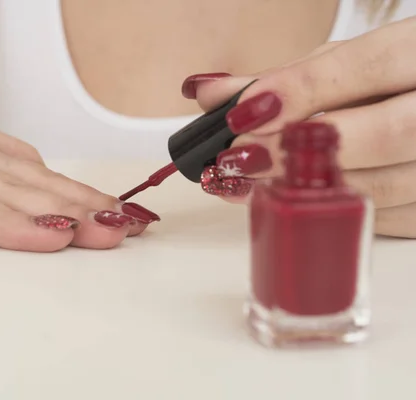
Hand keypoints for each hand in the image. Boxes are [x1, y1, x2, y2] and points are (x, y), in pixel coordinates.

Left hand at [187, 16, 415, 237]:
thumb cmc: (393, 80)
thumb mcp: (348, 63)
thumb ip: (286, 77)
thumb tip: (213, 95)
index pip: (371, 66)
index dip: (302, 90)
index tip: (242, 112)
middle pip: (388, 134)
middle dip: (301, 147)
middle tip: (239, 156)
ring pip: (384, 186)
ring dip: (307, 188)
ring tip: (247, 182)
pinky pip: (385, 218)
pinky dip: (329, 209)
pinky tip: (289, 199)